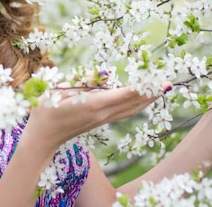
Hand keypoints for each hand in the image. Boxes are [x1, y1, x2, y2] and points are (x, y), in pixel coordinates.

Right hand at [26, 86, 156, 150]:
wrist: (43, 137)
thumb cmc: (46, 110)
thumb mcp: (60, 91)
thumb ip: (83, 81)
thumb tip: (104, 74)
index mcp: (92, 104)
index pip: (123, 95)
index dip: (141, 87)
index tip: (156, 80)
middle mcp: (102, 114)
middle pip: (132, 103)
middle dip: (151, 93)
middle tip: (168, 83)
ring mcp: (102, 120)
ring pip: (131, 109)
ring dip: (147, 100)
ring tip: (162, 90)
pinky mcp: (100, 122)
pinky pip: (124, 113)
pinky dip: (137, 105)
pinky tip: (143, 101)